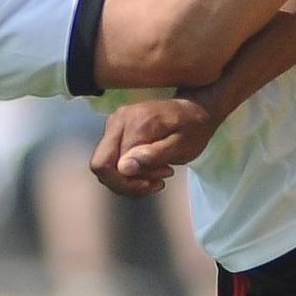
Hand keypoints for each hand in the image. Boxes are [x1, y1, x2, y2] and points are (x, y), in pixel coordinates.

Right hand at [90, 96, 216, 196]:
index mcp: (135, 122)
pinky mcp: (115, 131)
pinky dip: (128, 173)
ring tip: (158, 176)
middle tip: (157, 182)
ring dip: (129, 180)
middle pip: (101, 165)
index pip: (113, 165)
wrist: (194, 111)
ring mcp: (114, 124)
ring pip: (104, 166)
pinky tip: (149, 171)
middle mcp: (118, 121)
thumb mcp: (183, 146)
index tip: (162, 177)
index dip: (133, 181)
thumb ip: (153, 155)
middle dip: (126, 184)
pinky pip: (111, 161)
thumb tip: (123, 167)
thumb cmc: (193, 128)